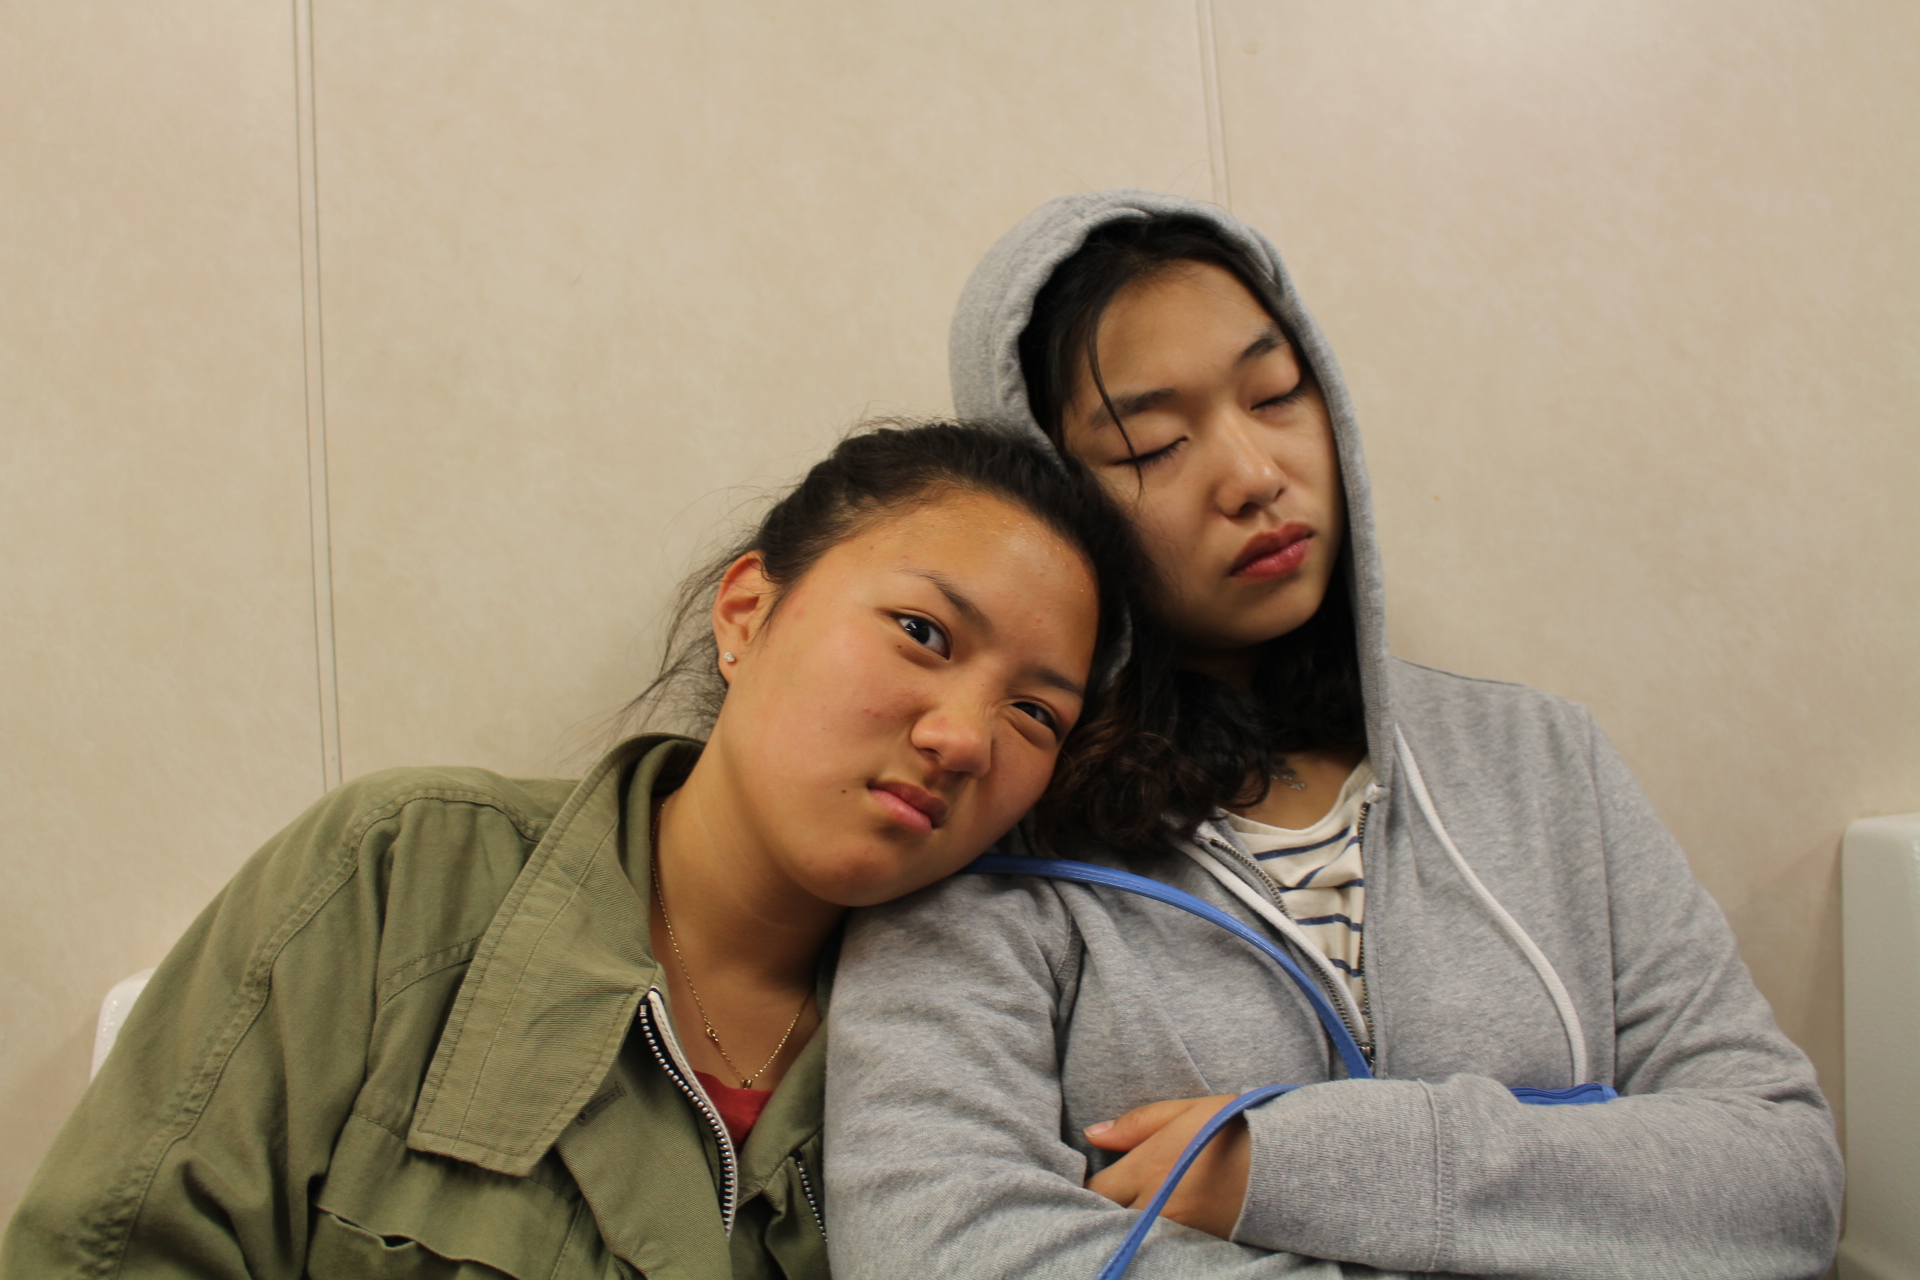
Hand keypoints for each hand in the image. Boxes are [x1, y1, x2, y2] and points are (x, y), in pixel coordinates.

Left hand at [1083, 1095, 1249, 1239]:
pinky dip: (1158, 1232)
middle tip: (1119, 1191)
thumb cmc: (1238, 1126)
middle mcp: (1161, 1204)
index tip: (1102, 1176)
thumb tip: (1093, 1134)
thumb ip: (1136, 1125)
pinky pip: (1164, 1242)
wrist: (1292, 1163)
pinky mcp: (1202, 1244)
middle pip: (1113, 1216)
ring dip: (1132, 1220)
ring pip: (1136, 1232)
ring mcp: (1182, 1230)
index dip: (1094, 1184)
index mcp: (1151, 1168)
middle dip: (1111, 1205)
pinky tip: (1167, 1216)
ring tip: (1144, 1202)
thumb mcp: (1187, 1112)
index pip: (1099, 1190)